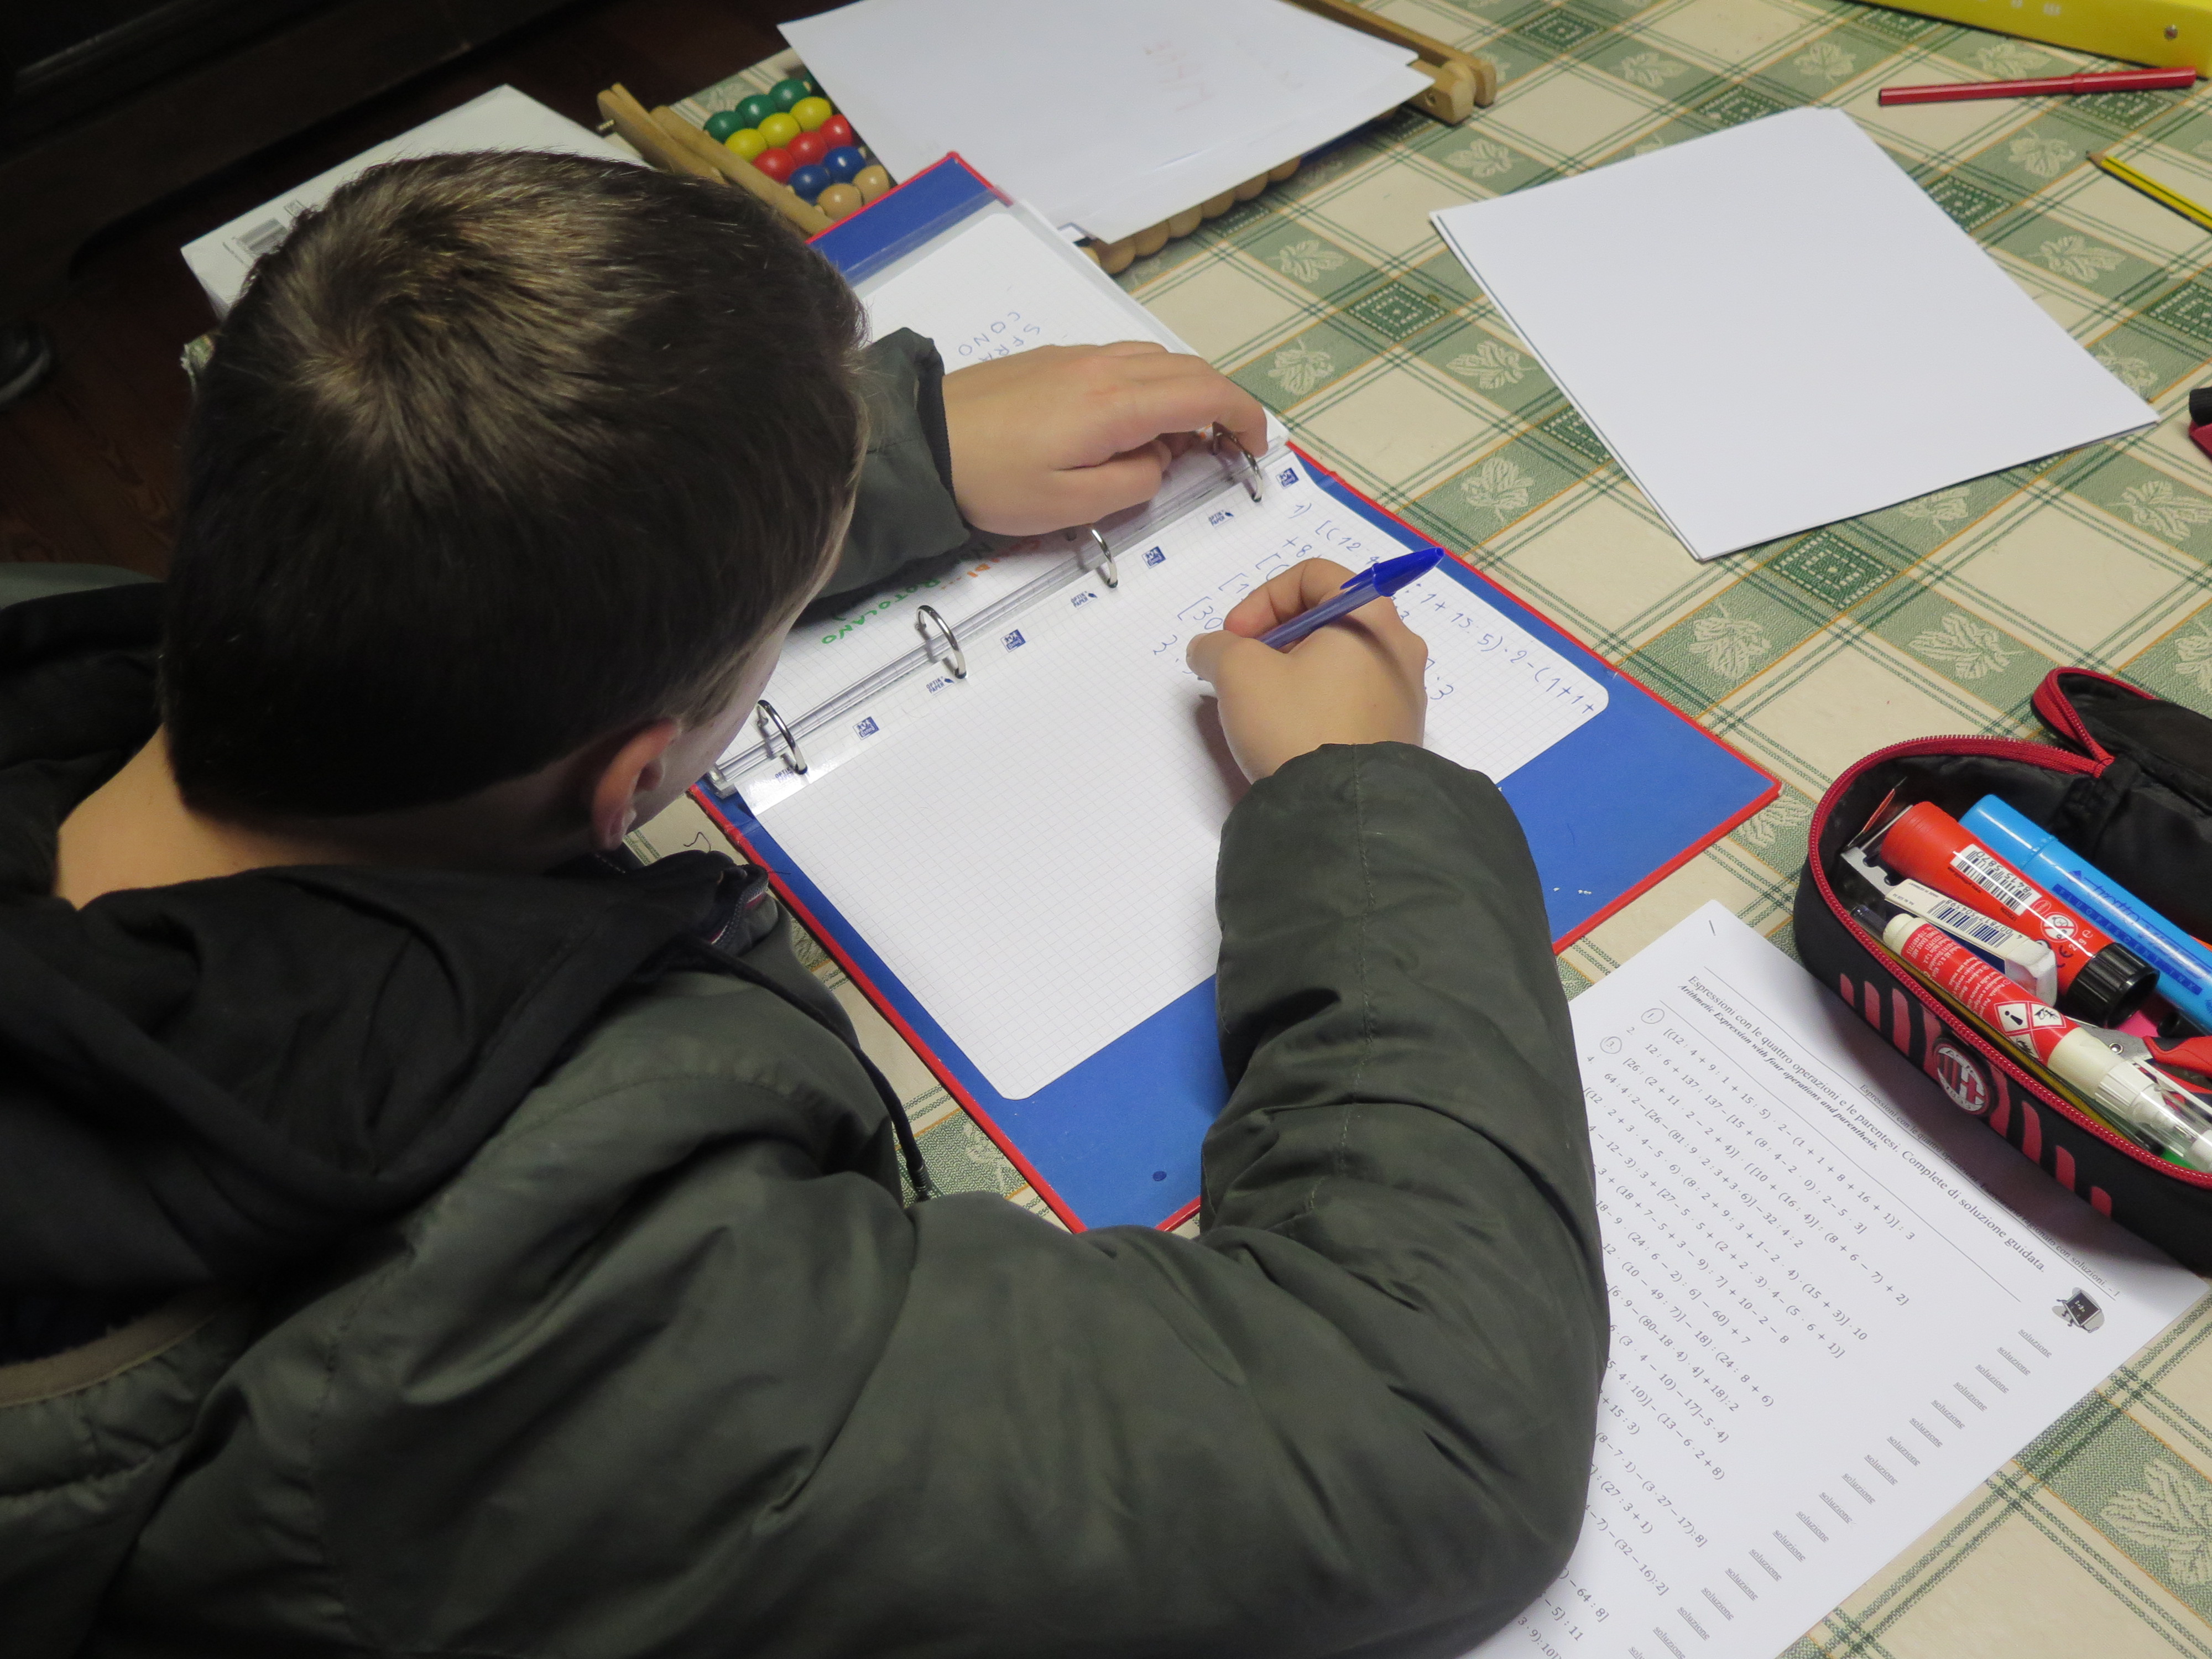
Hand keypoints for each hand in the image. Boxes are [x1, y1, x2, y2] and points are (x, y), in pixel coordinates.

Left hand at [941, 342, 1268, 535]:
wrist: (920, 442)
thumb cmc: (993, 482)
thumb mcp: (1072, 506)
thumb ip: (1134, 483)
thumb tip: (1159, 461)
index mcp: (1117, 403)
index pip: (1206, 394)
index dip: (1244, 416)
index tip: (1256, 446)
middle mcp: (1105, 367)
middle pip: (1189, 369)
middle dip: (1221, 405)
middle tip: (1225, 449)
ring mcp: (1077, 357)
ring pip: (1156, 359)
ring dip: (1183, 394)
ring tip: (1172, 445)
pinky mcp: (1053, 359)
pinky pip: (1121, 360)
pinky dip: (1146, 386)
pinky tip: (1125, 426)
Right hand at [1186, 559, 1428, 780]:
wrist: (1345, 811)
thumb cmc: (1296, 724)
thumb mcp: (1238, 673)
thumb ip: (1216, 647)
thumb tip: (1210, 650)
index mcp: (1372, 615)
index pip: (1312, 575)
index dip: (1262, 598)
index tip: (1235, 637)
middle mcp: (1400, 646)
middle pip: (1328, 617)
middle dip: (1274, 637)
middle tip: (1243, 669)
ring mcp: (1406, 692)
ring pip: (1340, 659)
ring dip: (1293, 669)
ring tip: (1262, 703)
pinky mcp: (1400, 732)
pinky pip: (1353, 696)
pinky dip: (1317, 699)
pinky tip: (1291, 729)